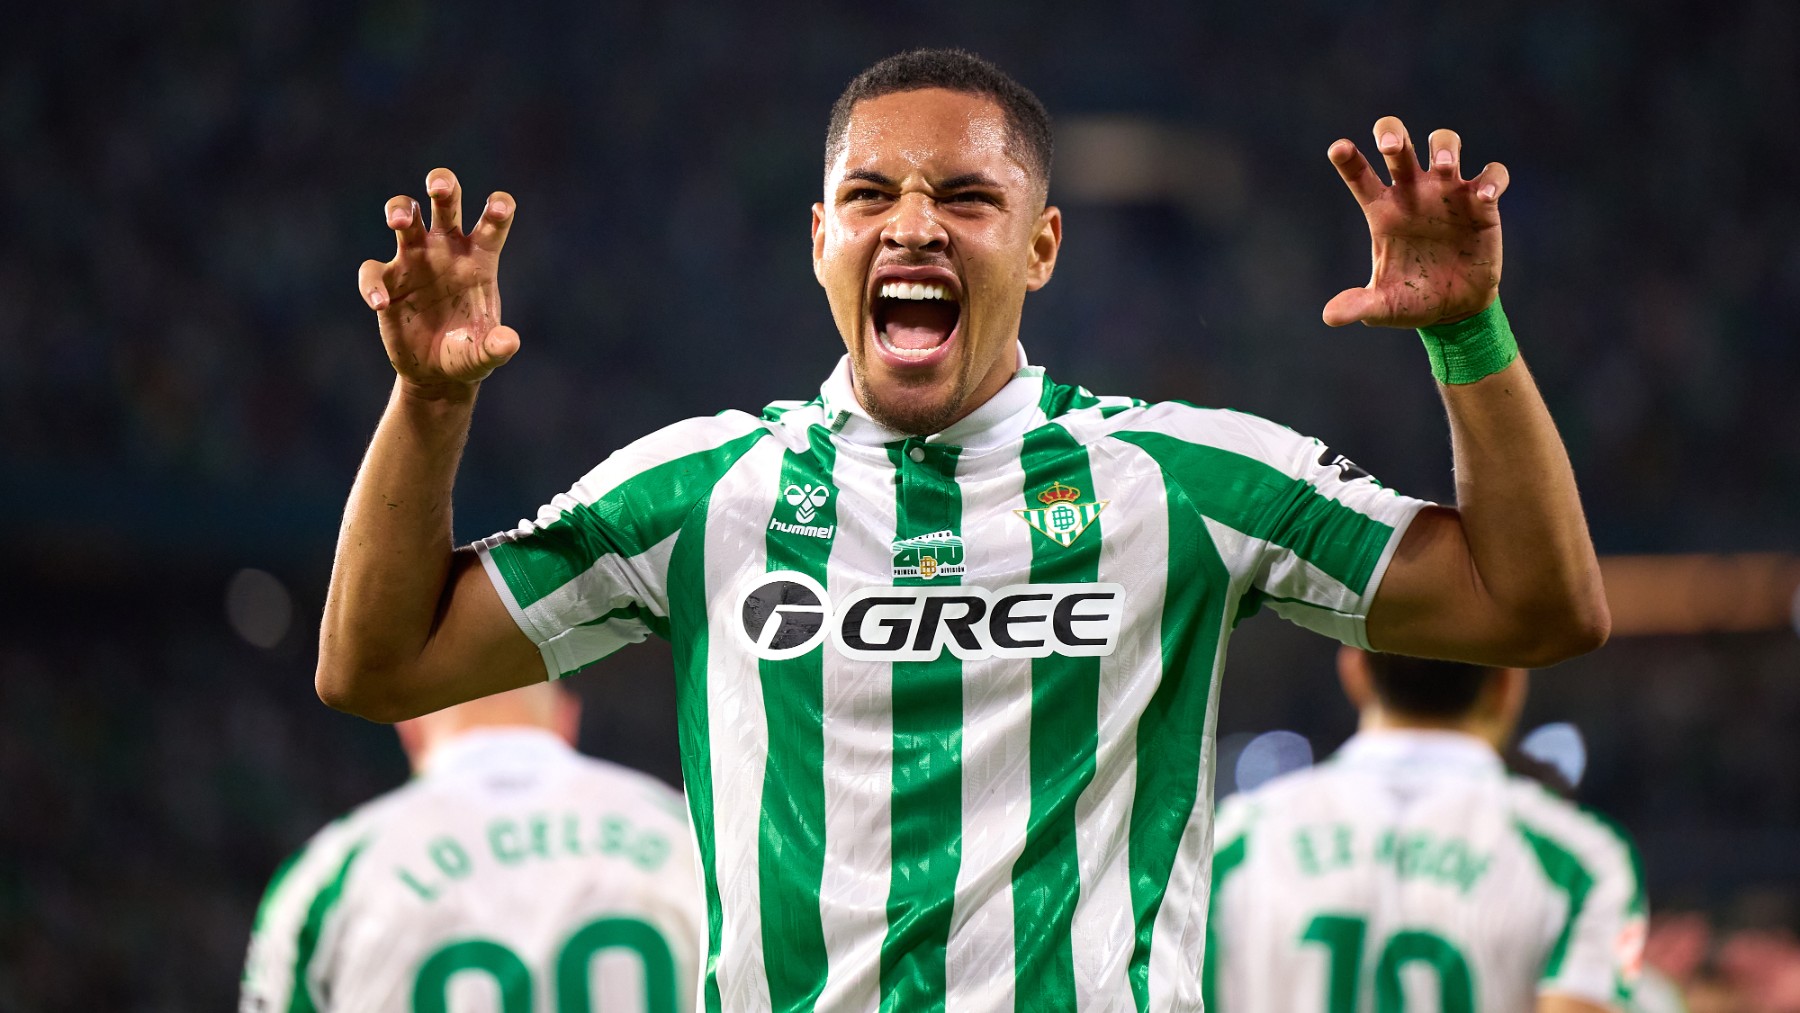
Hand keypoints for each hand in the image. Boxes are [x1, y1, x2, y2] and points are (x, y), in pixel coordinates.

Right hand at [358, 169, 518, 394]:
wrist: (437, 373)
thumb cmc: (468, 354)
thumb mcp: (485, 355)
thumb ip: (497, 348)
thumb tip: (509, 342)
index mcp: (480, 258)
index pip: (492, 222)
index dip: (497, 208)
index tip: (497, 207)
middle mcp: (447, 250)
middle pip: (445, 203)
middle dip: (442, 185)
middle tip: (438, 187)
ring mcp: (415, 260)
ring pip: (406, 216)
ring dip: (400, 210)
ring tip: (398, 221)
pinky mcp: (387, 281)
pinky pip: (373, 272)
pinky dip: (372, 284)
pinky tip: (381, 304)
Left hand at [1323, 116, 1509, 327]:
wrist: (1455, 310)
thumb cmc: (1413, 301)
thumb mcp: (1383, 307)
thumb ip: (1358, 305)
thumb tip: (1329, 316)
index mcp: (1382, 211)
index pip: (1359, 176)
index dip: (1348, 159)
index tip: (1338, 148)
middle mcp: (1413, 193)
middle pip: (1400, 146)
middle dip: (1394, 135)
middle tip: (1390, 146)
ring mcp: (1448, 193)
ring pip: (1445, 144)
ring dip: (1444, 148)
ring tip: (1444, 166)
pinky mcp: (1483, 205)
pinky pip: (1491, 175)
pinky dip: (1491, 180)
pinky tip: (1482, 198)